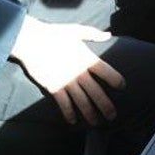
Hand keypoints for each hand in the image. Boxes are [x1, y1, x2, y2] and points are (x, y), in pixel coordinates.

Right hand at [9, 17, 124, 124]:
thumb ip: (93, 34)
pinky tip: (72, 121)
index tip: (122, 87)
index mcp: (86, 59)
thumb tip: (108, 34)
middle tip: (112, 115)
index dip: (116, 80)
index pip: (106, 72)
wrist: (32, 41)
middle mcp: (79, 72)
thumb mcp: (76, 31)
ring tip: (96, 123)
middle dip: (106, 105)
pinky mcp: (54, 87)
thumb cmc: (54, 34)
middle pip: (97, 92)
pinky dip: (68, 113)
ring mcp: (66, 81)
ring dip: (90, 113)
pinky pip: (64, 103)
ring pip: (82, 101)